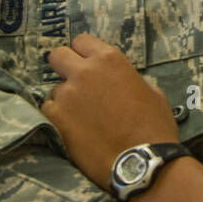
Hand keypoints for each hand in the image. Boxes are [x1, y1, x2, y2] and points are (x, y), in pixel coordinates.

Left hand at [41, 34, 179, 190]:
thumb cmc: (154, 126)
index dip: (84, 53)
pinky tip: (74, 129)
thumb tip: (118, 81)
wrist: (141, 161)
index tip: (88, 64)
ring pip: (54, 89)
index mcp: (111, 60)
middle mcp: (85, 72)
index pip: (81, 40)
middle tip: (77, 84)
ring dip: (65, 99)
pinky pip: (48, 110)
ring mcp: (67, 95)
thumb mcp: (151, 91)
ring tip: (82, 118)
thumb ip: (127, 78)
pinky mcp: (56, 119)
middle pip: (57, 55)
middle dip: (64, 66)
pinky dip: (58, 118)